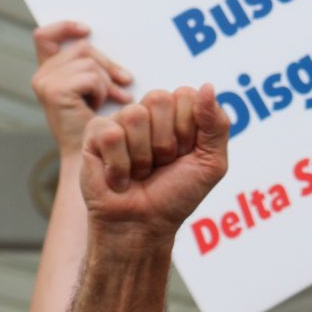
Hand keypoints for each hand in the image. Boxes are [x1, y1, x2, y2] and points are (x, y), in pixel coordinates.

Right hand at [31, 21, 132, 153]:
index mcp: (48, 73)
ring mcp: (45, 83)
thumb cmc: (99, 125)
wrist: (94, 158)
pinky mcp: (54, 92)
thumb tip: (103, 43)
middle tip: (125, 83)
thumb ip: (92, 66)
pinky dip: (102, 91)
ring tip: (109, 100)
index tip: (87, 30)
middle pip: (82, 47)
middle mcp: (41, 76)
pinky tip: (98, 107)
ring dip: (106, 82)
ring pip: (90, 62)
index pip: (45, 36)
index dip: (65, 27)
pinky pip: (90, 77)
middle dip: (107, 65)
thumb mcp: (96, 89)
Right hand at [79, 85, 227, 244]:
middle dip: (166, 142)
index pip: (186, 95)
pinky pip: (112, 135)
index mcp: (176, 113)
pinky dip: (120, 165)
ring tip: (140, 172)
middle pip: (160, 99)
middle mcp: (148, 112)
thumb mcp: (211, 163)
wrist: (144, 225)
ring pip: (135, 116)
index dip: (189, 131)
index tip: (184, 155)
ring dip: (143, 157)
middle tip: (161, 164)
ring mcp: (120, 120)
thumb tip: (207, 86)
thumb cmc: (175, 195)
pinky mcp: (94, 134)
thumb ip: (217, 124)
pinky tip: (119, 178)